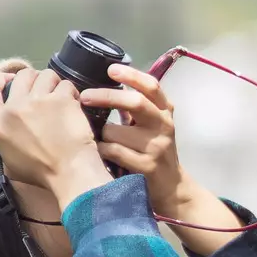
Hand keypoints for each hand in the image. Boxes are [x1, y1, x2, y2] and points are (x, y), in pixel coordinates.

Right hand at [0, 66, 107, 204]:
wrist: (69, 172)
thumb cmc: (40, 173)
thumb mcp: (8, 162)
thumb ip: (4, 141)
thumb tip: (7, 132)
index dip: (1, 79)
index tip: (10, 79)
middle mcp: (13, 108)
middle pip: (21, 76)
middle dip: (34, 79)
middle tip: (44, 90)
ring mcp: (37, 101)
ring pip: (45, 75)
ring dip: (54, 83)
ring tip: (60, 96)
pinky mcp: (61, 99)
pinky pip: (66, 84)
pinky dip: (71, 92)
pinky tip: (74, 103)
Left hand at [81, 64, 195, 209]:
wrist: (172, 187)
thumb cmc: (154, 150)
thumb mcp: (152, 125)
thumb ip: (136, 107)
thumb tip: (104, 85)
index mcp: (165, 111)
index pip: (151, 86)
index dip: (131, 75)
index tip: (111, 69)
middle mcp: (163, 125)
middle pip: (135, 102)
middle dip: (105, 97)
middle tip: (84, 96)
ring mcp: (156, 146)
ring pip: (115, 131)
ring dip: (100, 135)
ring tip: (98, 141)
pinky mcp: (146, 166)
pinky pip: (112, 152)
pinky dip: (101, 151)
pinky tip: (100, 154)